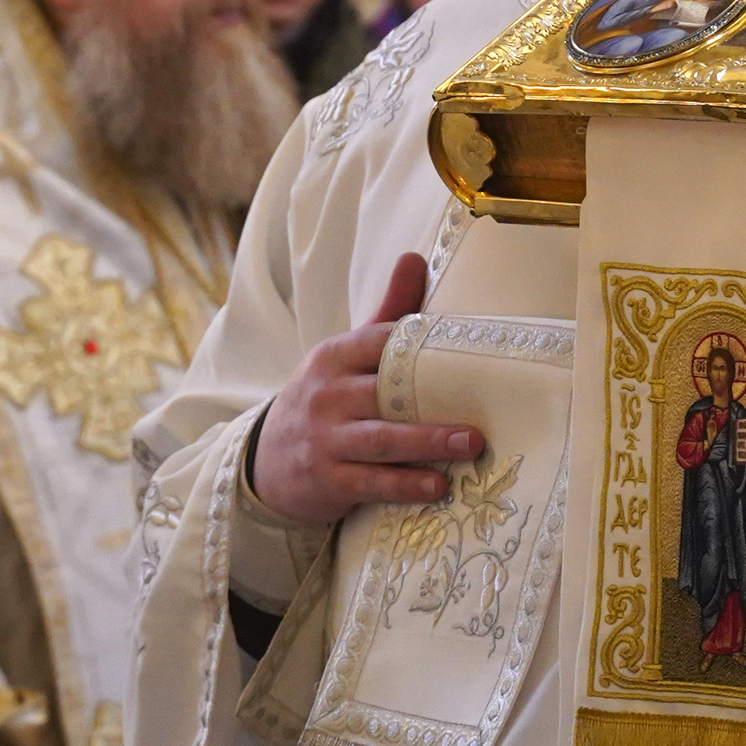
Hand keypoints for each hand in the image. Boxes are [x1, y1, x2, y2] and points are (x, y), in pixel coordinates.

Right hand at [247, 251, 485, 527]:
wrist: (266, 460)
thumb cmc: (325, 400)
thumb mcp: (346, 357)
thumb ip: (386, 315)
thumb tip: (415, 257)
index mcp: (333, 358)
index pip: (375, 342)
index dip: (413, 342)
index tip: (459, 348)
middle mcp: (326, 396)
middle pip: (382, 395)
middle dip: (430, 405)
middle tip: (478, 418)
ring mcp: (325, 440)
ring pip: (380, 442)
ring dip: (426, 445)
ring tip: (469, 447)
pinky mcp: (327, 479)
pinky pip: (370, 482)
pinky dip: (404, 485)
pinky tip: (438, 488)